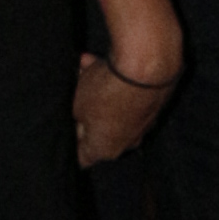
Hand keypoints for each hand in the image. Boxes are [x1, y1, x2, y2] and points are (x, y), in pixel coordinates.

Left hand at [72, 40, 181, 168]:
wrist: (146, 69)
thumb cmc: (107, 93)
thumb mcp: (77, 105)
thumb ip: (77, 117)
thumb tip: (81, 119)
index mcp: (105, 150)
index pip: (83, 158)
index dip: (71, 145)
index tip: (64, 130)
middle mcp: (127, 142)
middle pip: (99, 129)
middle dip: (85, 110)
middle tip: (74, 92)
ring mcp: (143, 122)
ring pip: (114, 108)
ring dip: (100, 91)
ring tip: (85, 67)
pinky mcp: (154, 102)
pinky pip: (129, 95)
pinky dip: (116, 82)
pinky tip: (99, 61)